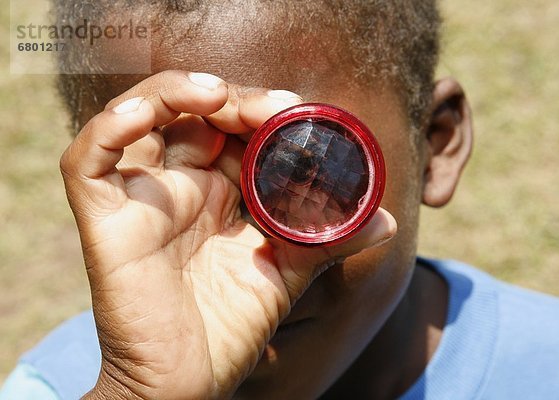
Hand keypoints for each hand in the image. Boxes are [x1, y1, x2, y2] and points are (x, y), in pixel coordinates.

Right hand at [59, 71, 396, 398]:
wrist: (189, 385)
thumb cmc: (231, 328)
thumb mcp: (287, 273)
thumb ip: (328, 240)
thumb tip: (386, 220)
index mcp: (220, 192)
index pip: (234, 126)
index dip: (260, 108)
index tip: (294, 111)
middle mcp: (179, 186)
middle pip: (193, 111)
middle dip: (231, 97)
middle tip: (269, 107)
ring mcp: (140, 198)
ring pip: (139, 116)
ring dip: (175, 92)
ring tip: (216, 95)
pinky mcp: (105, 220)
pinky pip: (87, 160)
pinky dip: (108, 127)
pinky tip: (144, 113)